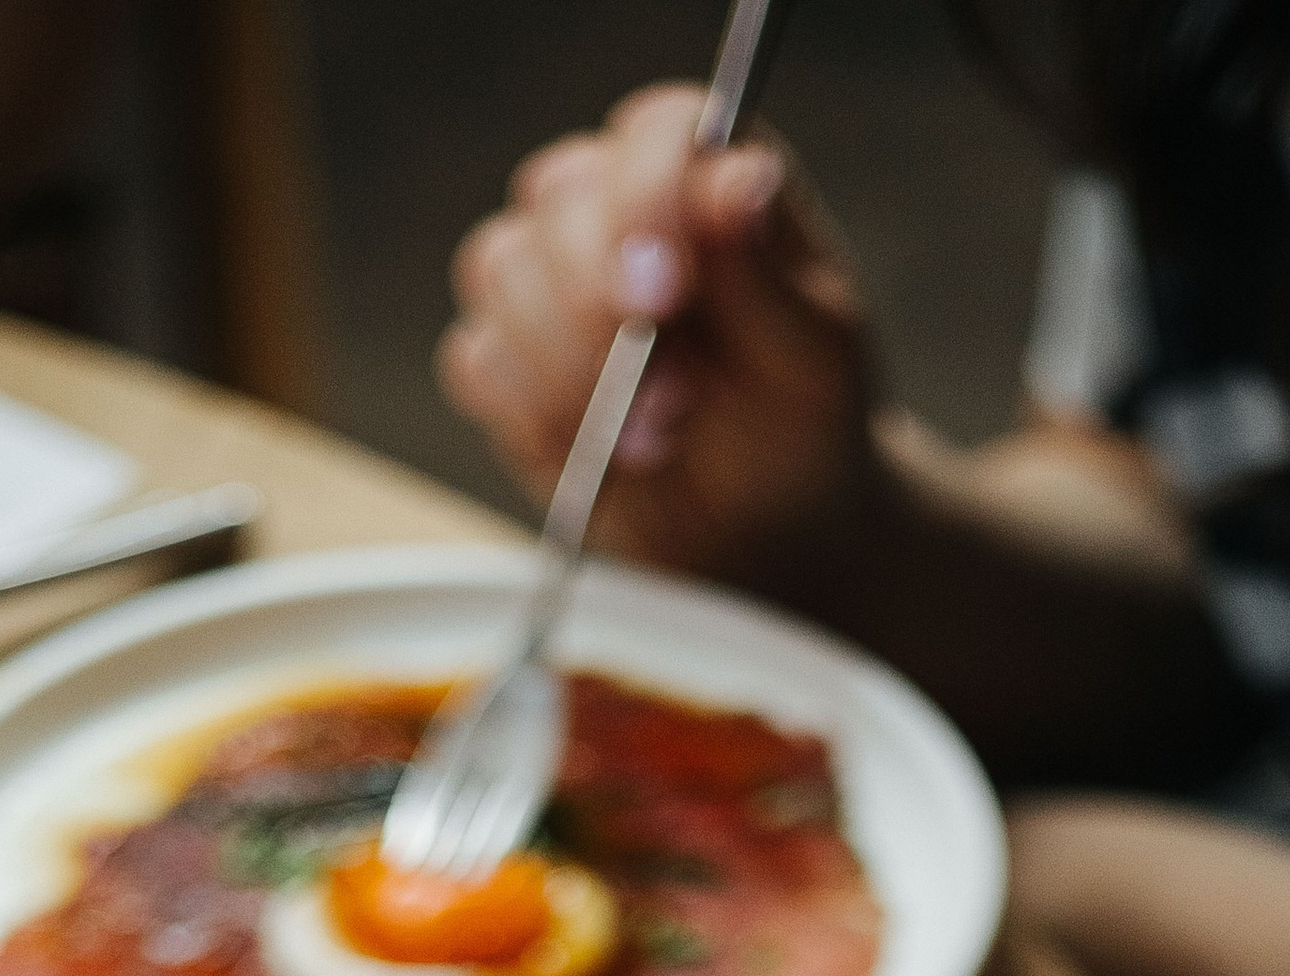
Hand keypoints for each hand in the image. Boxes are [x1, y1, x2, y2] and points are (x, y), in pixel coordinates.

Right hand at [438, 83, 879, 590]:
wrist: (754, 528)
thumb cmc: (795, 426)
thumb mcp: (812, 359)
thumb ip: (765, 277)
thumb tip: (736, 182)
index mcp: (704, 176)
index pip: (654, 133)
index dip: (647, 198)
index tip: (670, 288)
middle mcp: (613, 205)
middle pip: (557, 201)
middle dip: (604, 310)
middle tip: (675, 397)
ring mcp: (548, 279)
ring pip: (501, 272)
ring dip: (570, 371)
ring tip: (653, 439)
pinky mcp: (506, 361)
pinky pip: (477, 360)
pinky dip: (530, 414)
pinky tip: (596, 452)